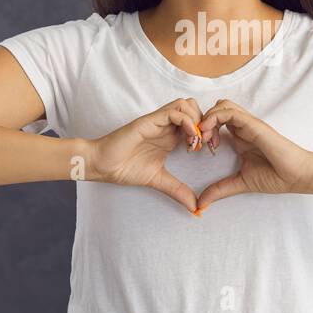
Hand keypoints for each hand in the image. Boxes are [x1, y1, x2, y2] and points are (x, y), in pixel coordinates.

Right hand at [84, 98, 206, 213]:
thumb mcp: (158, 181)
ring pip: (186, 105)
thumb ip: (177, 190)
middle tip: (207, 144)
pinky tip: (188, 141)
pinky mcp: (149, 121)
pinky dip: (187, 123)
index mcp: (170, 136)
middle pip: (194, 107)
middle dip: (206, 122)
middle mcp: (166, 126)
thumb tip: (195, 207)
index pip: (196, 121)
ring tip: (196, 142)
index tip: (210, 150)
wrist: (102, 165)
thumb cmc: (125, 168)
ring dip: (197, 120)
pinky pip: (174, 112)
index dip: (207, 132)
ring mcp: (158, 121)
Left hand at [194, 99, 312, 212]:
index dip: (202, 131)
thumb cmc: (275, 177)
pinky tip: (209, 134)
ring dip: (207, 118)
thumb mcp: (240, 183)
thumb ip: (219, 190)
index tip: (197, 149)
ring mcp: (249, 124)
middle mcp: (243, 128)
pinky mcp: (253, 125)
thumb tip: (200, 204)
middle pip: (217, 108)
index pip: (216, 121)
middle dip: (202, 122)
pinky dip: (215, 118)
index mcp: (240, 138)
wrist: (297, 176)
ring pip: (222, 105)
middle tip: (198, 142)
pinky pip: (230, 111)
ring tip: (203, 138)